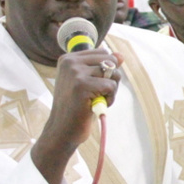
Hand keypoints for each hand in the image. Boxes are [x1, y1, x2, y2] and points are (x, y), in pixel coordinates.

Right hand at [31, 49, 123, 183]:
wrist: (63, 130)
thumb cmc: (78, 107)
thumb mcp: (91, 82)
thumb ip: (104, 67)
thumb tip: (121, 55)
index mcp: (69, 58)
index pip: (103, 52)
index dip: (106, 70)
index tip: (92, 85)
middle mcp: (70, 62)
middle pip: (111, 60)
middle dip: (111, 79)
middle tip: (96, 94)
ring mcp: (74, 73)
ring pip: (113, 73)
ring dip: (111, 90)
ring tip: (95, 100)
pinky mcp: (81, 85)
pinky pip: (111, 85)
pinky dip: (110, 99)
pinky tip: (95, 105)